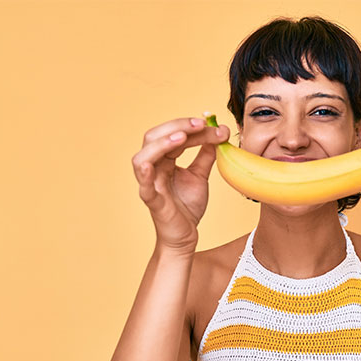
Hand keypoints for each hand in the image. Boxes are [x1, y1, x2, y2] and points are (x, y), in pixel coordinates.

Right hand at [131, 117, 229, 254]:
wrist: (186, 235)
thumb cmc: (187, 206)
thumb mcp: (200, 175)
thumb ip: (206, 155)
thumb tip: (217, 133)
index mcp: (164, 160)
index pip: (174, 135)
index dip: (191, 127)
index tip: (213, 123)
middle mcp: (153, 167)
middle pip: (154, 138)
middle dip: (177, 127)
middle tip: (199, 123)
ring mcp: (150, 183)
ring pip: (143, 156)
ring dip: (161, 144)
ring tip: (181, 137)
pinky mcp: (152, 200)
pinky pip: (143, 185)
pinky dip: (144, 172)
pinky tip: (150, 165)